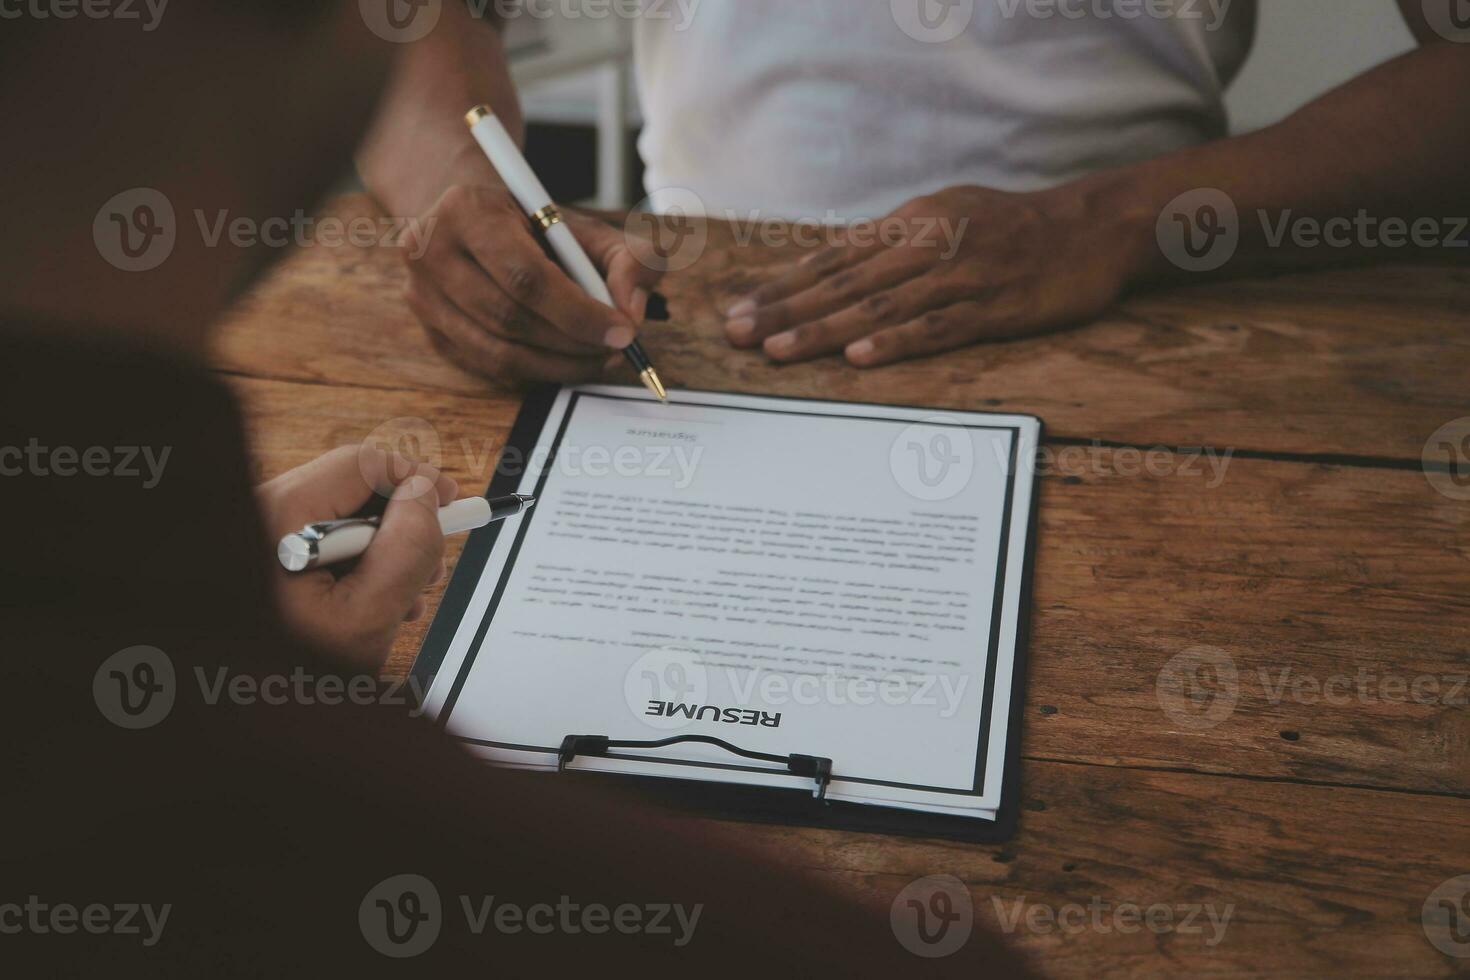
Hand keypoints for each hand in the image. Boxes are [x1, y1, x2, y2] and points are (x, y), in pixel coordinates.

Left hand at [257, 446, 457, 667]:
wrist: (237, 710)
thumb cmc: (284, 674)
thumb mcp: (368, 616)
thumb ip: (408, 549)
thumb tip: (426, 496)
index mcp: (277, 519)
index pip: (362, 464)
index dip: (416, 478)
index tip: (450, 499)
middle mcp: (262, 516)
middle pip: (356, 492)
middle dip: (404, 529)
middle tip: (431, 569)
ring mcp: (263, 536)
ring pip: (345, 519)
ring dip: (386, 555)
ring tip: (402, 603)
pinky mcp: (270, 556)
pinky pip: (326, 542)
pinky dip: (358, 568)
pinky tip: (371, 606)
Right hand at [403, 184, 662, 383]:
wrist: (470, 223)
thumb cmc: (531, 225)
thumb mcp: (582, 226)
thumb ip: (625, 256)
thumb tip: (631, 309)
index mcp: (466, 211)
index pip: (525, 276)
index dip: (579, 312)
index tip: (623, 329)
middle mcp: (430, 253)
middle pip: (510, 318)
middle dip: (573, 342)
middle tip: (617, 348)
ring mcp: (422, 297)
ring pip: (498, 353)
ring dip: (558, 364)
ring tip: (598, 356)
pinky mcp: (430, 333)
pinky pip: (490, 368)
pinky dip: (536, 371)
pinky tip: (566, 361)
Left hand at [722, 185, 1136, 367]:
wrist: (1090, 227)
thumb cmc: (1008, 226)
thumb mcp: (945, 217)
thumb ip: (892, 245)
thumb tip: (834, 269)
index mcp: (911, 223)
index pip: (832, 258)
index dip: (783, 285)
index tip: (739, 309)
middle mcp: (928, 244)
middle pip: (844, 282)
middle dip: (785, 309)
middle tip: (737, 335)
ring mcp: (961, 276)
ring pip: (880, 306)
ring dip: (825, 329)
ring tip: (779, 352)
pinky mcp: (995, 307)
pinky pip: (938, 327)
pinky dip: (896, 341)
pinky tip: (860, 356)